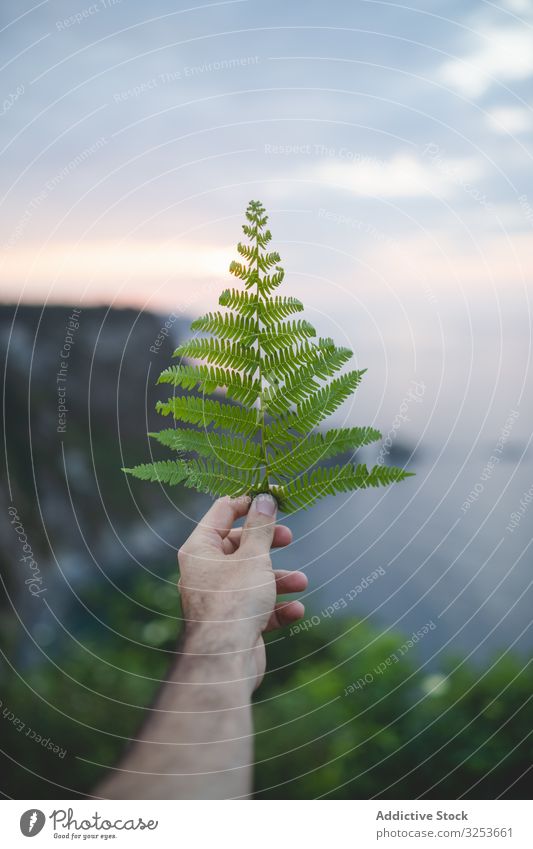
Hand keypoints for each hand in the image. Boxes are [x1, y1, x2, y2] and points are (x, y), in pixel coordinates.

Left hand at [177, 494, 307, 689]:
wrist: (225, 660)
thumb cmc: (234, 602)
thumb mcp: (253, 556)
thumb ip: (261, 527)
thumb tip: (265, 498)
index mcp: (200, 549)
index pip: (222, 512)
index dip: (248, 502)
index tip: (274, 497)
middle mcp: (205, 572)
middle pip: (239, 546)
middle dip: (268, 543)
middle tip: (288, 537)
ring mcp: (219, 599)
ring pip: (252, 578)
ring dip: (279, 578)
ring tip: (301, 581)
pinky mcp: (233, 623)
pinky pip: (258, 608)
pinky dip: (277, 607)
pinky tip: (296, 610)